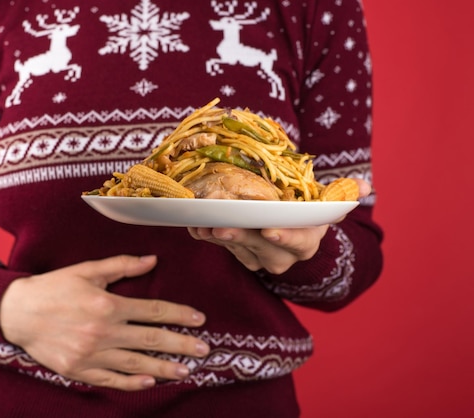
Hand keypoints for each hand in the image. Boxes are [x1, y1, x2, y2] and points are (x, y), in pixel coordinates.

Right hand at [0, 255, 208, 390]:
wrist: (17, 312)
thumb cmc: (54, 288)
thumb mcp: (87, 270)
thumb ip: (122, 266)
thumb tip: (152, 260)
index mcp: (108, 304)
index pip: (153, 311)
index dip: (179, 315)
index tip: (199, 319)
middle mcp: (103, 331)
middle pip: (151, 339)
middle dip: (181, 344)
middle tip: (204, 349)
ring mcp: (91, 354)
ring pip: (136, 363)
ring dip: (164, 368)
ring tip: (186, 370)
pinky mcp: (79, 369)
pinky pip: (111, 379)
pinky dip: (131, 382)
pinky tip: (149, 382)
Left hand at [188, 179, 370, 274]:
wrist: (290, 228)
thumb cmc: (307, 210)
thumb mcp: (326, 201)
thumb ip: (342, 193)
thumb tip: (367, 187)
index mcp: (308, 239)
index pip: (299, 241)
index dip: (285, 237)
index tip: (270, 231)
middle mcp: (283, 255)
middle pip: (261, 248)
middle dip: (241, 237)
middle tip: (222, 226)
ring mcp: (259, 258)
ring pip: (238, 249)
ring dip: (218, 237)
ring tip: (203, 224)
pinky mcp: (238, 254)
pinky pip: (221, 247)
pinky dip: (207, 237)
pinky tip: (194, 226)